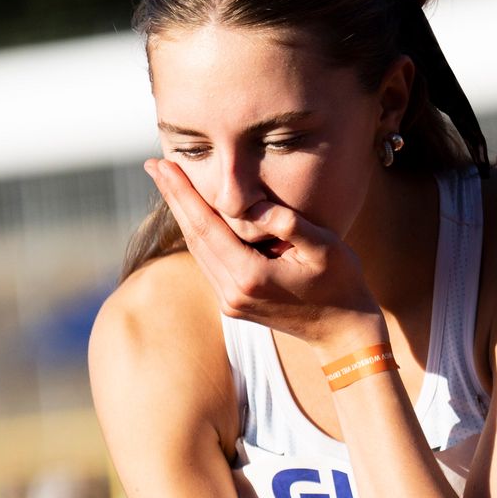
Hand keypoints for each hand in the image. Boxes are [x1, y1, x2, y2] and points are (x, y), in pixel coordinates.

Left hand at [145, 157, 383, 351]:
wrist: (343, 332)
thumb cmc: (341, 283)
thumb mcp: (325, 248)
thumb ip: (289, 223)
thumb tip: (253, 205)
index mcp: (250, 277)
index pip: (205, 227)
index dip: (181, 193)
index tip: (160, 165)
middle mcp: (232, 292)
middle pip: (193, 237)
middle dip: (173, 199)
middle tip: (153, 165)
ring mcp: (230, 301)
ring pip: (198, 251)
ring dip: (182, 215)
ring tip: (169, 183)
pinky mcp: (233, 303)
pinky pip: (209, 261)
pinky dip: (199, 234)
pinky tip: (194, 213)